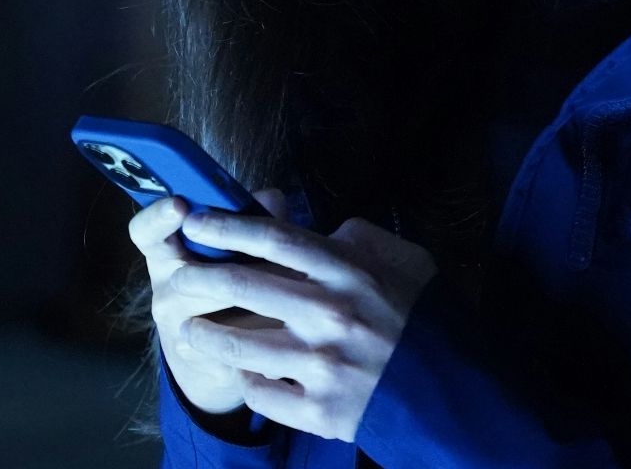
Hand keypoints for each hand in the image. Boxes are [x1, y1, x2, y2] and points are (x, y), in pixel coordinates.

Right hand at [132, 188, 305, 418]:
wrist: (218, 358)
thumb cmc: (230, 284)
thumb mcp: (236, 250)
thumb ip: (253, 221)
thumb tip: (270, 199)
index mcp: (167, 254)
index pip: (146, 232)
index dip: (157, 218)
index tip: (179, 205)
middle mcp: (164, 290)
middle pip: (190, 273)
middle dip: (233, 267)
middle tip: (270, 261)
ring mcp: (176, 328)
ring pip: (216, 309)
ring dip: (256, 302)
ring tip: (287, 297)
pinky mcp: (198, 360)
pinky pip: (233, 343)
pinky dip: (262, 335)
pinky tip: (282, 331)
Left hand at [172, 197, 438, 441]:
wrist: (453, 394)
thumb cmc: (425, 320)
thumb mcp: (407, 262)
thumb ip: (361, 240)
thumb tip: (324, 229)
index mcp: (348, 273)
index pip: (273, 238)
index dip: (227, 225)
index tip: (194, 220)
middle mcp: (329, 315)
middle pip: (241, 284)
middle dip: (197, 276)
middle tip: (178, 276)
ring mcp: (322, 366)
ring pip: (236, 346)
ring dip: (204, 335)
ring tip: (191, 330)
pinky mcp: (319, 410)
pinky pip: (259, 393)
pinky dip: (247, 382)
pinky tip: (244, 374)